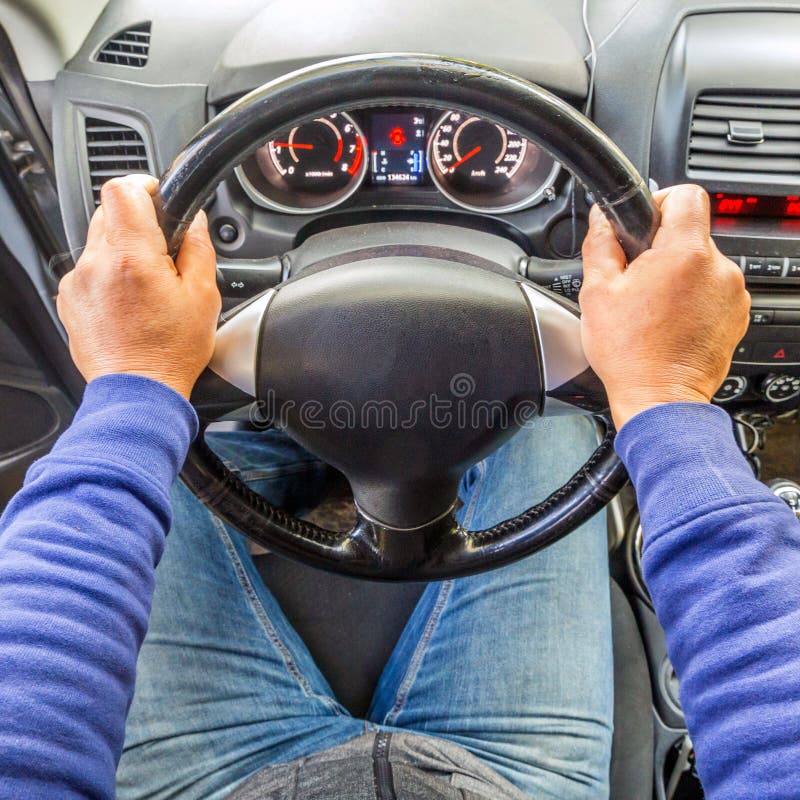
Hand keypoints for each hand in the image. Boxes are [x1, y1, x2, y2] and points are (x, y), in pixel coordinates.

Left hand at [57, 175, 220, 399]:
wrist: (138, 390)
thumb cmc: (170, 352)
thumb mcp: (204, 297)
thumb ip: (199, 249)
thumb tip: (196, 222)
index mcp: (133, 257)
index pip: (122, 189)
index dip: (143, 186)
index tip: (157, 198)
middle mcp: (97, 264)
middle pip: (109, 211)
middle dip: (137, 221)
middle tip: (161, 249)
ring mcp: (78, 282)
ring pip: (97, 241)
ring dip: (122, 249)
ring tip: (146, 282)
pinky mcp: (70, 299)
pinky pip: (88, 269)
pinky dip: (108, 274)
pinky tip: (129, 300)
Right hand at [579, 184, 749, 429]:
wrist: (659, 398)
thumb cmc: (630, 353)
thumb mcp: (597, 292)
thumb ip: (600, 244)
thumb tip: (602, 219)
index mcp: (684, 253)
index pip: (686, 195)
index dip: (659, 201)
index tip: (643, 224)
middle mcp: (718, 268)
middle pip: (692, 233)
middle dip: (663, 248)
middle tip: (637, 279)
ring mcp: (733, 294)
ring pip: (702, 263)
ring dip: (679, 275)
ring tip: (652, 306)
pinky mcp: (737, 315)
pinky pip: (714, 290)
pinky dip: (694, 298)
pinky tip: (669, 320)